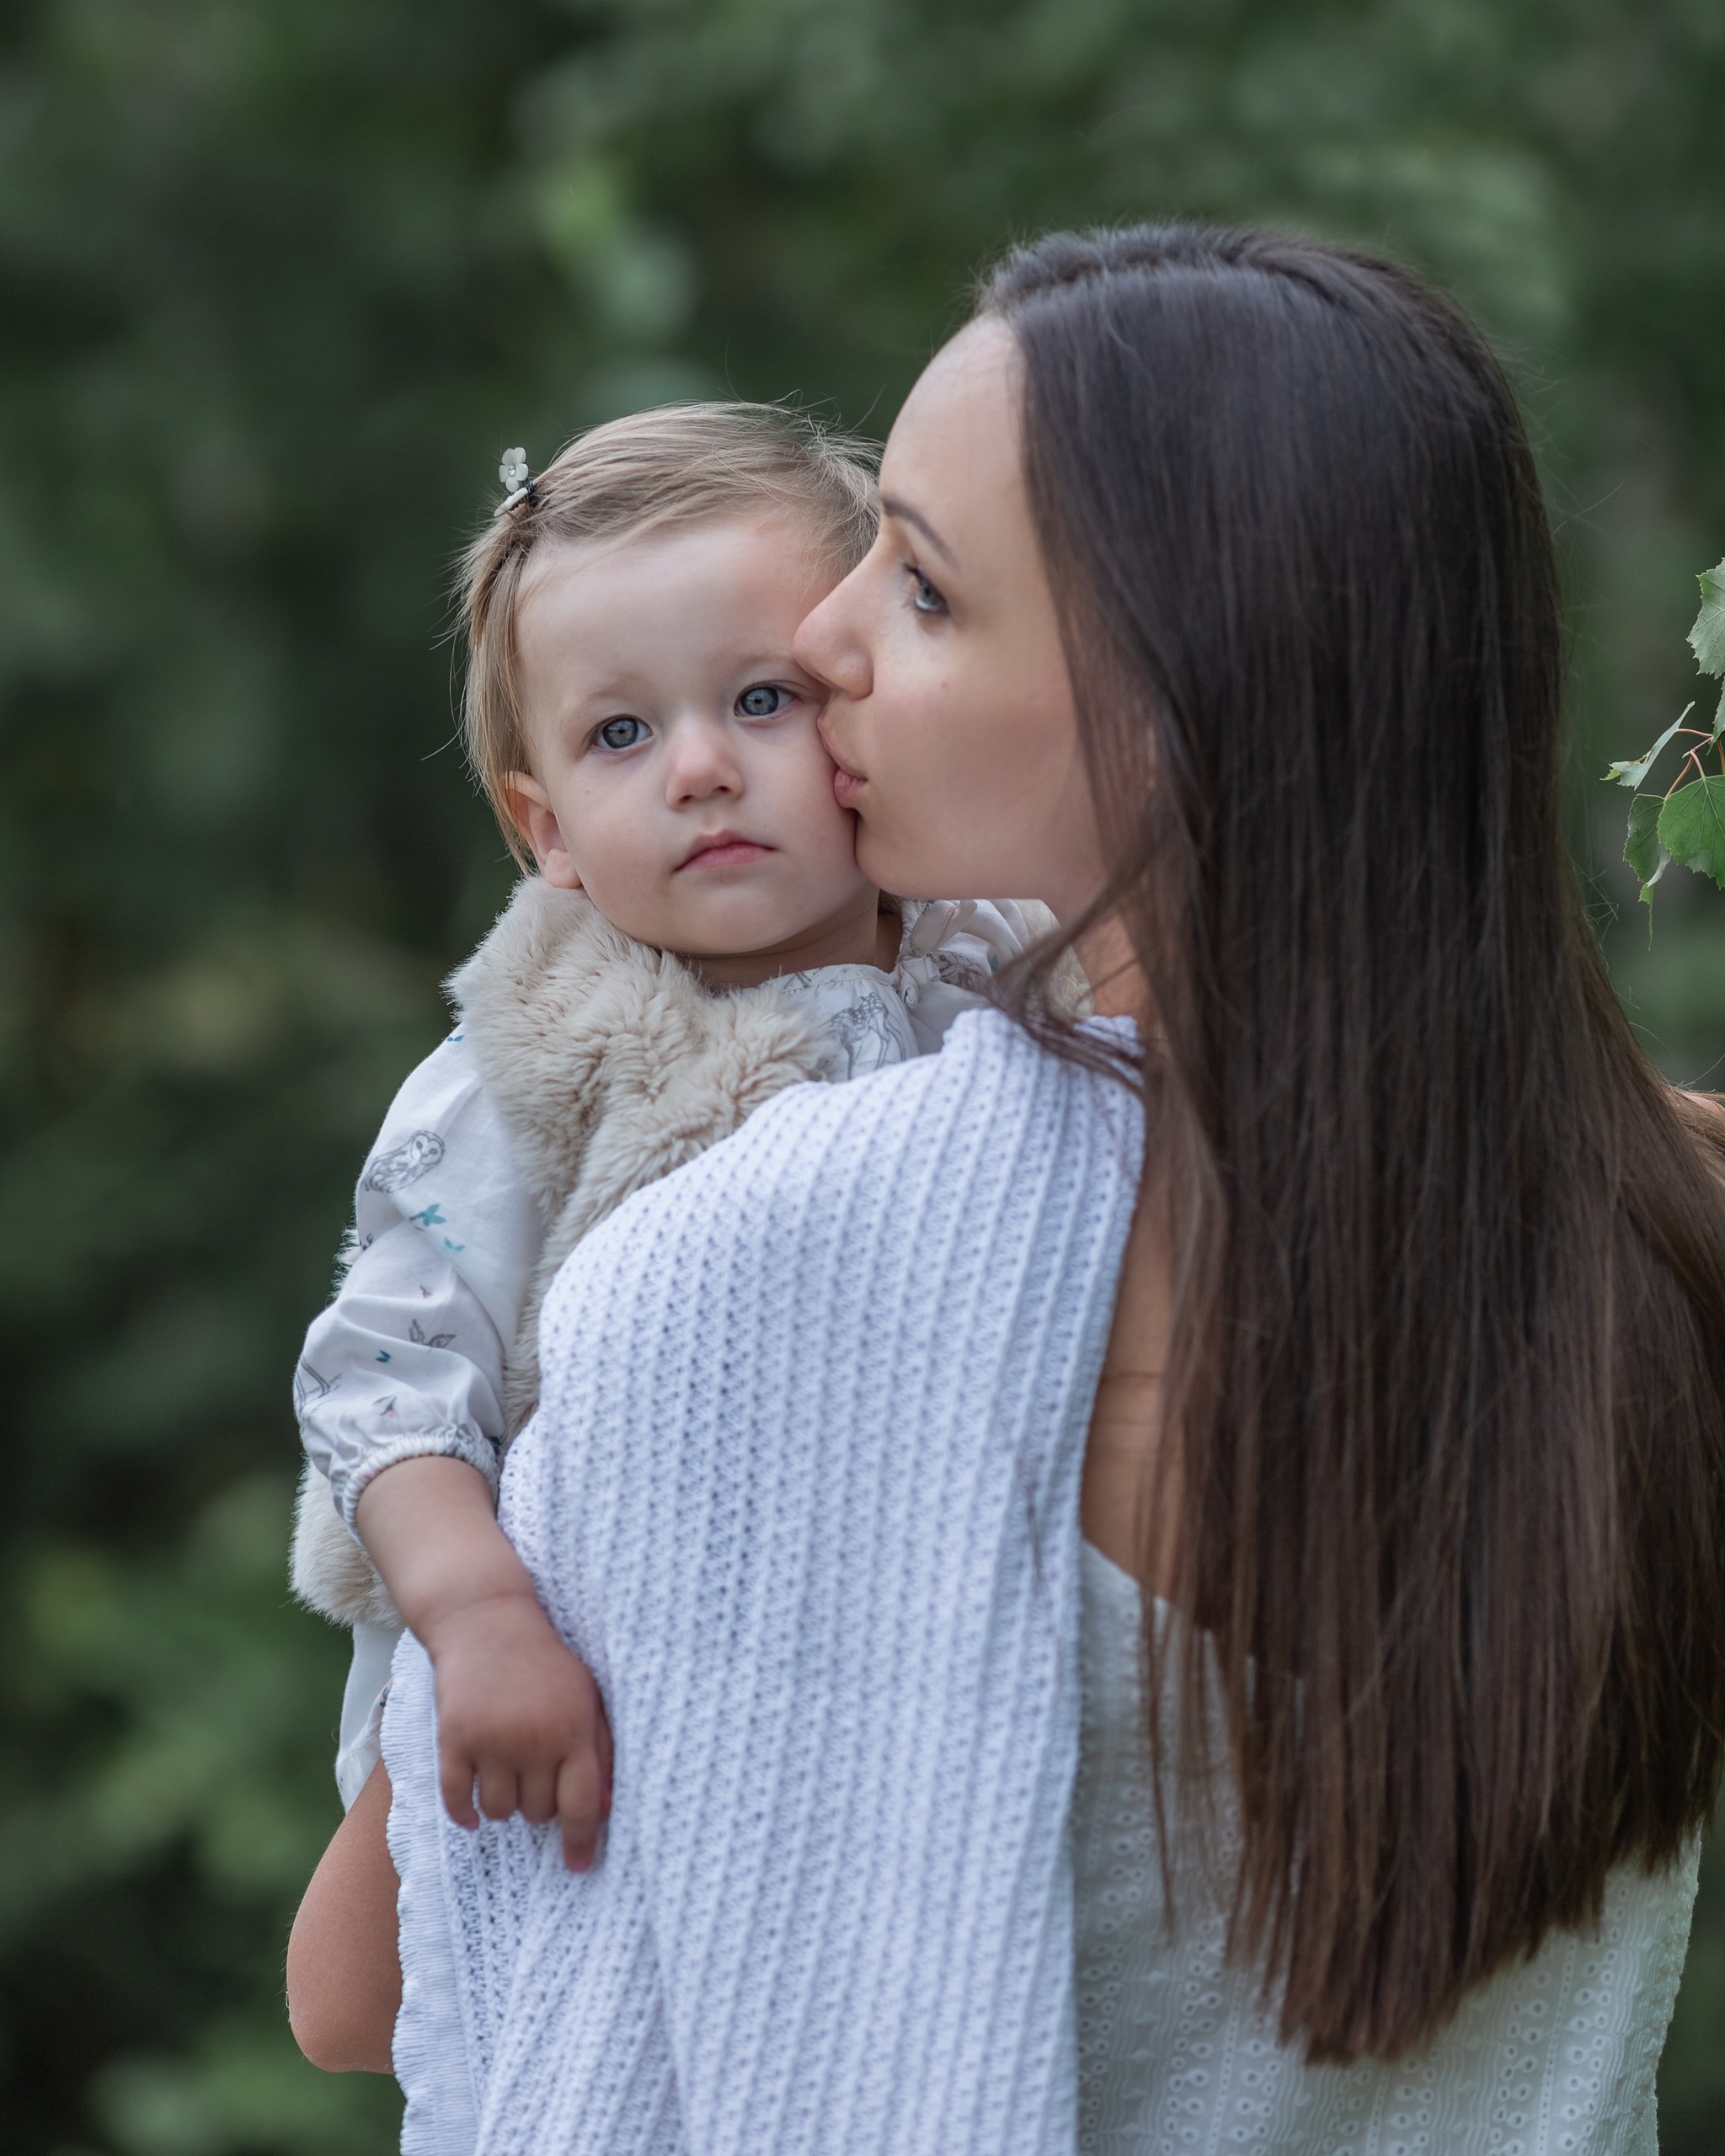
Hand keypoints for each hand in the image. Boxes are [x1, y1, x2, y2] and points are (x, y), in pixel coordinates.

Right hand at [423, 1591, 613, 1871]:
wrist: (487, 1621)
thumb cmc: (546, 1663)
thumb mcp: (586, 1697)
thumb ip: (600, 1750)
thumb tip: (607, 1809)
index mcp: (573, 1730)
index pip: (581, 1803)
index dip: (580, 1841)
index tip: (577, 1866)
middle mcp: (533, 1740)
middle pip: (538, 1812)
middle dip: (540, 1805)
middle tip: (536, 1776)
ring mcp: (491, 1741)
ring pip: (499, 1812)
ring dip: (504, 1806)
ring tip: (507, 1777)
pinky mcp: (453, 1739)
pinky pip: (457, 1800)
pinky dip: (463, 1814)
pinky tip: (471, 1814)